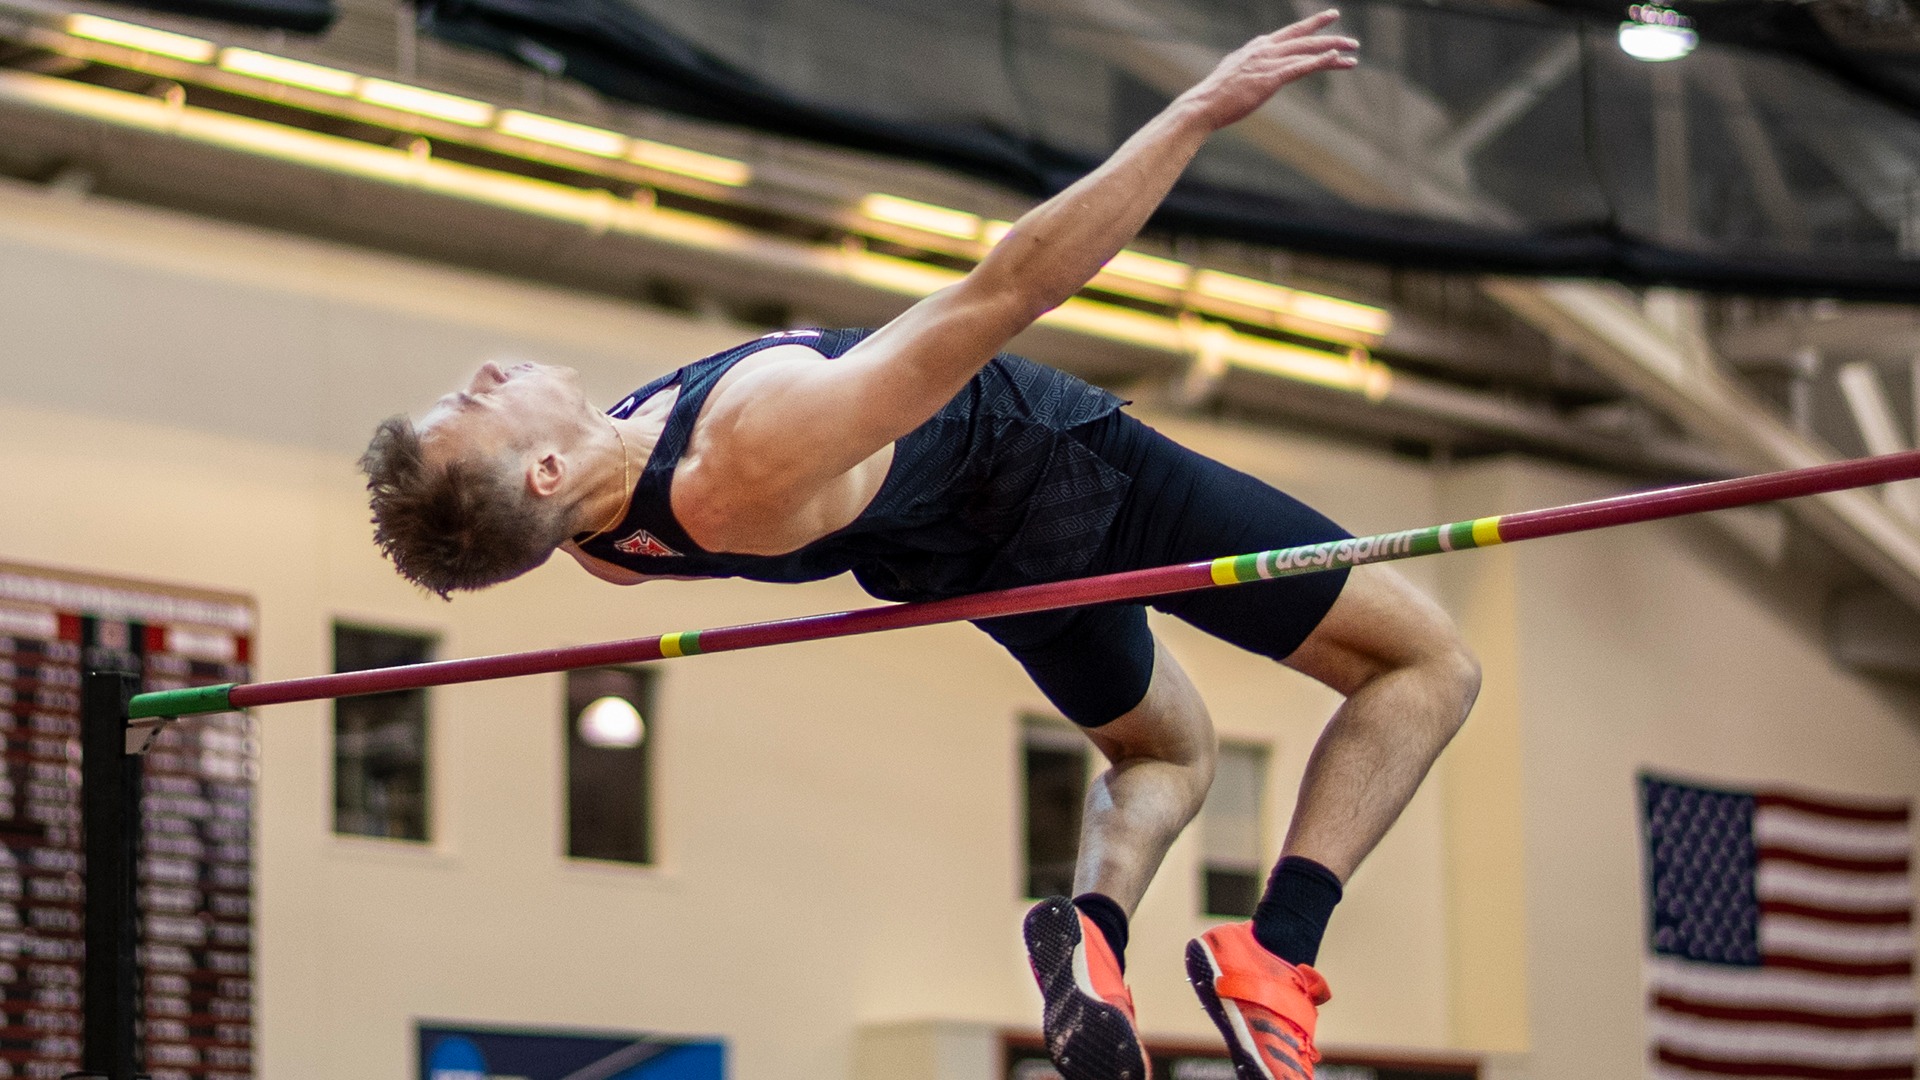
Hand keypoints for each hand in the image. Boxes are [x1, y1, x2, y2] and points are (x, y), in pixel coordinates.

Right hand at [1180, 10, 1358, 130]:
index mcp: (1257, 47)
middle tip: (1351, 39)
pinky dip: (1320, 61)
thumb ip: (1249, 67)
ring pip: (1307, 50)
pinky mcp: (1271, 78)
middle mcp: (1265, 49)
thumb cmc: (1217, 95)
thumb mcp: (1234, 73)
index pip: (1290, 33)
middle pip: (1304, 37)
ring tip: (1353, 50)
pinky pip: (1301, 66)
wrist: (1204, 105)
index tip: (1328, 19)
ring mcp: (1268, 62)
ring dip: (1333, 48)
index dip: (1311, 25)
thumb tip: (1253, 70)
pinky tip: (1335, 58)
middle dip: (1330, 34)